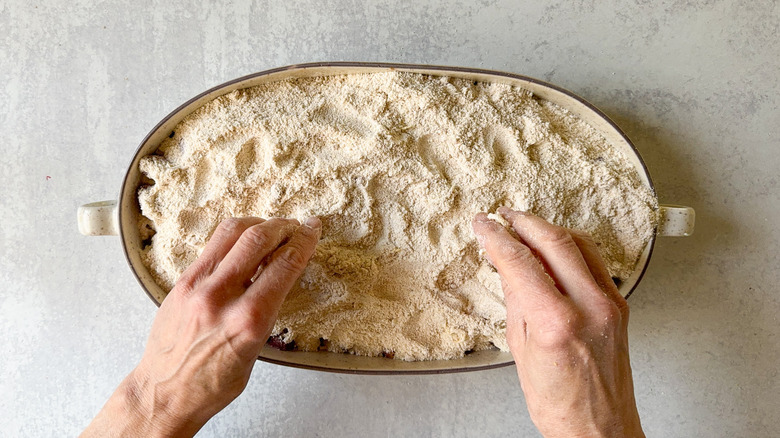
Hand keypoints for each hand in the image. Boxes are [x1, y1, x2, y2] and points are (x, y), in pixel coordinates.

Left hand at [82, 216, 320, 437]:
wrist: (165, 392)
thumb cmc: (211, 383)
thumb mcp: (255, 350)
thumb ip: (267, 309)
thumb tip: (280, 272)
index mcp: (248, 320)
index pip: (284, 264)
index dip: (304, 241)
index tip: (312, 231)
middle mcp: (221, 297)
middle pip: (258, 238)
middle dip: (283, 226)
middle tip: (296, 226)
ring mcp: (197, 286)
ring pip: (230, 231)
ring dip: (257, 224)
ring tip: (270, 228)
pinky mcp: (181, 282)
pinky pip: (211, 246)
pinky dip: (232, 237)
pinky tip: (243, 243)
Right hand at [472, 208, 644, 437]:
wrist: (601, 430)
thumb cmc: (560, 403)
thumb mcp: (520, 350)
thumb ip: (516, 299)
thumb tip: (507, 264)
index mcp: (557, 322)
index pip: (521, 262)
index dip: (497, 237)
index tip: (484, 225)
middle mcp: (589, 307)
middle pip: (554, 241)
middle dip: (524, 221)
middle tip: (503, 214)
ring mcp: (610, 304)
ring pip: (580, 243)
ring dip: (549, 228)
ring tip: (526, 224)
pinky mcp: (619, 305)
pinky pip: (595, 260)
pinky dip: (571, 245)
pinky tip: (555, 245)